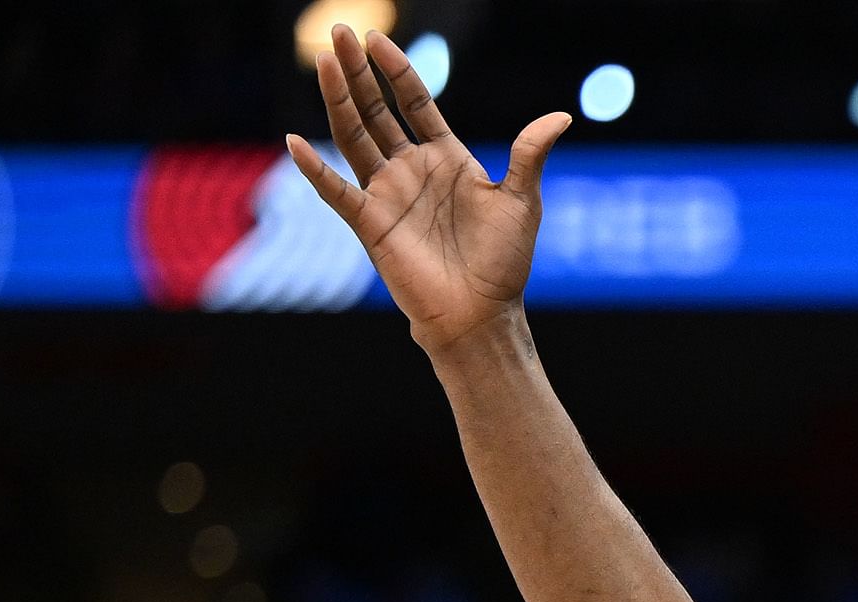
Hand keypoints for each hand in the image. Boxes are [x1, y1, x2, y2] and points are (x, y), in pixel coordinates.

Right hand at [288, 25, 572, 355]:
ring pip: (353, 137)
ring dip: (337, 100)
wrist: (483, 314)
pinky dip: (315, 168)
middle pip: (376, 109)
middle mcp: (410, 170)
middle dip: (358, 71)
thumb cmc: (504, 262)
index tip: (376, 39)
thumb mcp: (522, 201)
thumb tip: (562, 117)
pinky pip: (336, 190)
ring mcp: (387, 194)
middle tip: (339, 30)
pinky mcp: (371, 223)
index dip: (396, 69)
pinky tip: (295, 141)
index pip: (413, 101)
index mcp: (445, 158)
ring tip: (324, 62)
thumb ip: (530, 156)